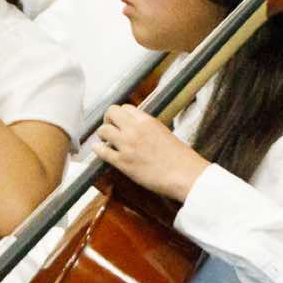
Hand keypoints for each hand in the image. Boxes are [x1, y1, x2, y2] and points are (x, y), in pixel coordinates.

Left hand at [94, 104, 209, 201]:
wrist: (184, 175)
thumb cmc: (180, 157)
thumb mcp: (164, 133)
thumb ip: (148, 128)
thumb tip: (138, 129)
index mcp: (147, 121)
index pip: (125, 108)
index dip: (121, 115)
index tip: (121, 121)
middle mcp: (134, 129)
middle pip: (111, 113)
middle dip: (108, 119)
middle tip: (111, 128)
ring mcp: (127, 145)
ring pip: (103, 130)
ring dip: (103, 135)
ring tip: (107, 141)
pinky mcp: (123, 162)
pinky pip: (102, 152)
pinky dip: (98, 150)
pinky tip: (99, 150)